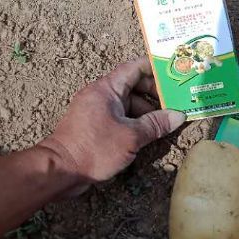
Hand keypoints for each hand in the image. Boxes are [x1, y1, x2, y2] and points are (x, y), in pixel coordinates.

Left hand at [40, 58, 184, 192]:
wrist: (60, 170)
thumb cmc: (93, 148)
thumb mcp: (131, 136)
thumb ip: (156, 124)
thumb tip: (178, 116)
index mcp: (107, 89)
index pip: (135, 68)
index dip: (155, 68)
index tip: (174, 73)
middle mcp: (100, 95)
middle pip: (133, 85)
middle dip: (155, 94)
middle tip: (176, 102)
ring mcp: (96, 110)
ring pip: (127, 103)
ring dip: (147, 111)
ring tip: (166, 122)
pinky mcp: (94, 126)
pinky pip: (119, 116)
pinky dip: (135, 122)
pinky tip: (149, 133)